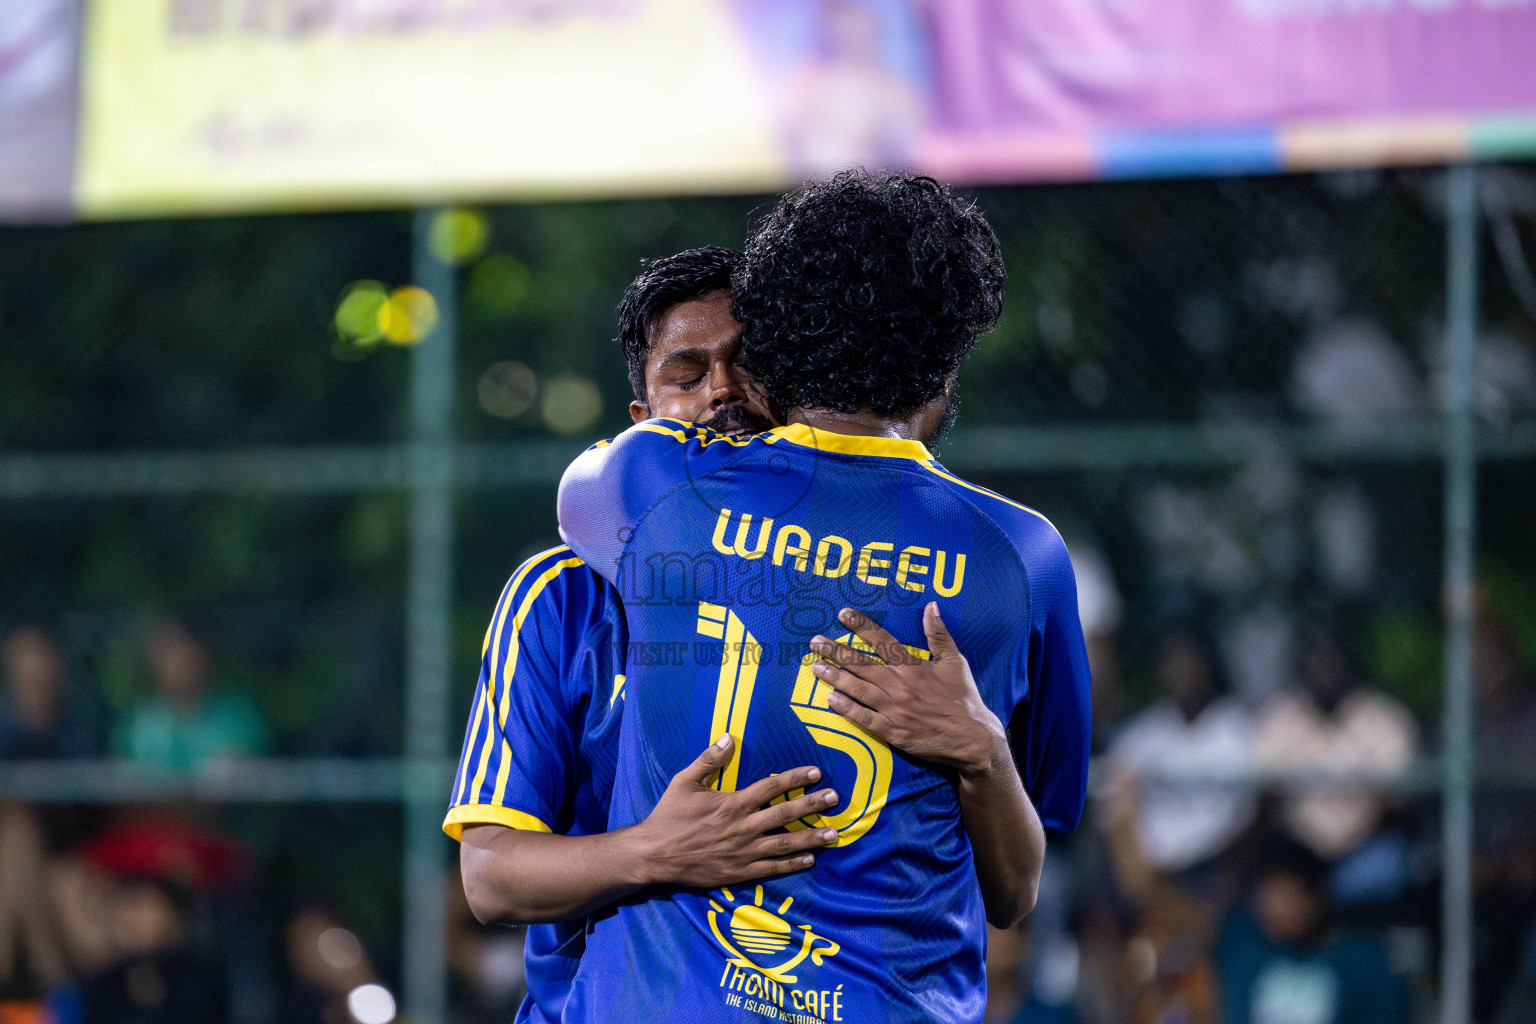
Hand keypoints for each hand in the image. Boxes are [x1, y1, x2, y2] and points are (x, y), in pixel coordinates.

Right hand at [628, 734, 840, 887]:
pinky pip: (772, 868)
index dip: (795, 779)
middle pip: (786, 814)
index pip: (771, 787)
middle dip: (813, 805)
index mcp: (732, 803)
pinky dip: (792, 864)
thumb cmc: (668, 816)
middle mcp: (743, 827)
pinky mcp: (739, 872)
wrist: (654, 855)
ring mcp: (743, 852)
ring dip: (811, 838)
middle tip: (835, 799)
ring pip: (785, 844)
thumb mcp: (684, 782)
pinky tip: (810, 859)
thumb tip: (728, 737)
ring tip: (834, 833)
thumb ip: (708, 760)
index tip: (816, 773)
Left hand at [809, 602, 1006, 778]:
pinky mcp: (893, 731)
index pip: (883, 641)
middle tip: (815, 641)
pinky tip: (830, 699)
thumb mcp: (956, 661)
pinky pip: (864, 718)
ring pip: (858, 689)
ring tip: (816, 667)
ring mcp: (894, 709)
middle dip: (837, 651)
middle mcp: (901, 686)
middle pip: (862, 664)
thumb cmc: (964, 698)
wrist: (972, 738)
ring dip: (835, 677)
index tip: (843, 614)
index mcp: (915, 667)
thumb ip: (939, 634)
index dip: (862, 626)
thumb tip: (931, 605)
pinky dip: (846, 709)